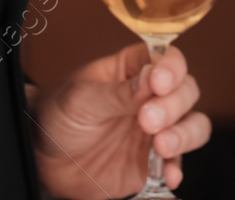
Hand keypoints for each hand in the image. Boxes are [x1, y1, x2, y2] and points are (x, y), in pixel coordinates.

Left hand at [29, 44, 210, 199]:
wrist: (42, 158)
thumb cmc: (58, 115)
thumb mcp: (82, 98)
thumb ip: (117, 92)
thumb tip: (151, 80)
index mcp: (134, 71)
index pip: (168, 59)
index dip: (171, 69)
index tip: (159, 83)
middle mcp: (152, 97)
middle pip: (186, 91)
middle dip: (174, 105)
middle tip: (147, 120)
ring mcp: (156, 130)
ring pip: (193, 125)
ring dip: (185, 135)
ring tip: (163, 146)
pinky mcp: (152, 162)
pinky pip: (176, 163)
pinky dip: (177, 168)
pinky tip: (168, 175)